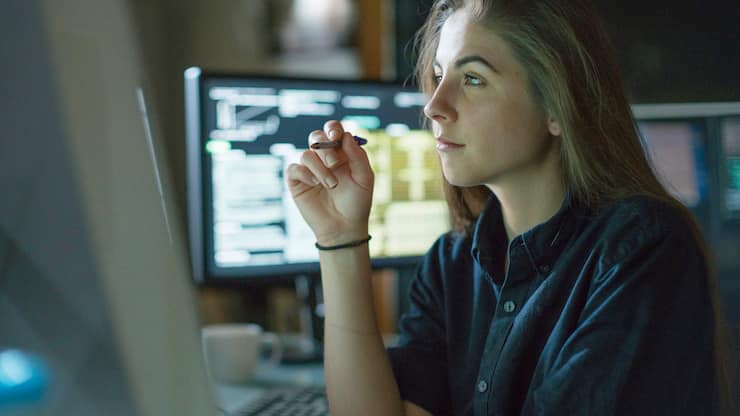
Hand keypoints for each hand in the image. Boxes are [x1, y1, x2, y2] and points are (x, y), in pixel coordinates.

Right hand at [285, 120, 374, 245]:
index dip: (332, 129)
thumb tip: (346, 136)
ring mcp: (309, 170)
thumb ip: (357, 156)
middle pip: (316, 137)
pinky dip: (305, 174)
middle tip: (335, 163)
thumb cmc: (357, 203)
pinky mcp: (297, 182)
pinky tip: (315, 184)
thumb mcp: (364, 178)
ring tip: (332, 185)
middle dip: (326, 148)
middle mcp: (324, 159)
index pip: (333, 131)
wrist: (344, 227)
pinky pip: (294, 168)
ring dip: (320, 168)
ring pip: (307, 154)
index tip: (336, 137)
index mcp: (341, 153)